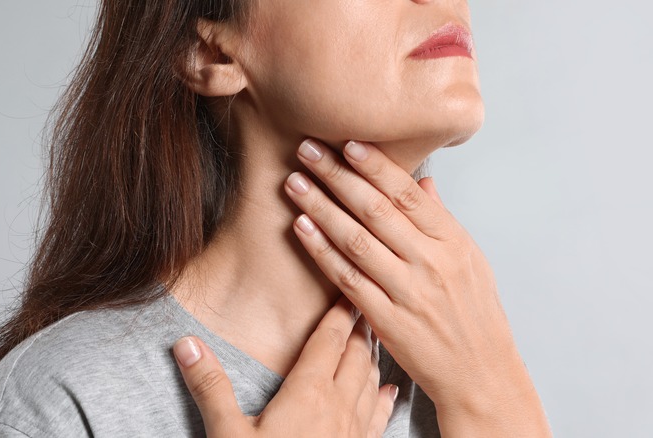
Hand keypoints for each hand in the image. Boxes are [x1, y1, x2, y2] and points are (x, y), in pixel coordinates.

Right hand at [173, 295, 398, 436]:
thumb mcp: (226, 434)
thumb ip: (209, 386)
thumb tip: (187, 343)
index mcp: (307, 395)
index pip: (329, 341)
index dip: (338, 313)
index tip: (346, 289)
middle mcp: (338, 408)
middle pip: (356, 355)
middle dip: (360, 326)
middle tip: (365, 301)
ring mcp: (353, 433)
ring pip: (371, 381)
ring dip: (373, 356)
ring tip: (375, 336)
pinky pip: (378, 418)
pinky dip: (385, 398)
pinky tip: (390, 392)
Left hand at [284, 139, 529, 413]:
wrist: (479, 373)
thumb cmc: (475, 315)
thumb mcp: (471, 261)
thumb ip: (441, 220)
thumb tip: (422, 183)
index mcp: (453, 243)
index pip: (409, 194)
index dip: (376, 166)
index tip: (348, 142)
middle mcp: (430, 262)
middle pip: (375, 210)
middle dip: (338, 176)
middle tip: (308, 150)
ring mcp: (407, 291)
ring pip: (355, 239)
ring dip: (321, 207)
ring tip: (294, 182)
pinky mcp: (385, 319)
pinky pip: (346, 278)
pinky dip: (321, 250)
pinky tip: (301, 227)